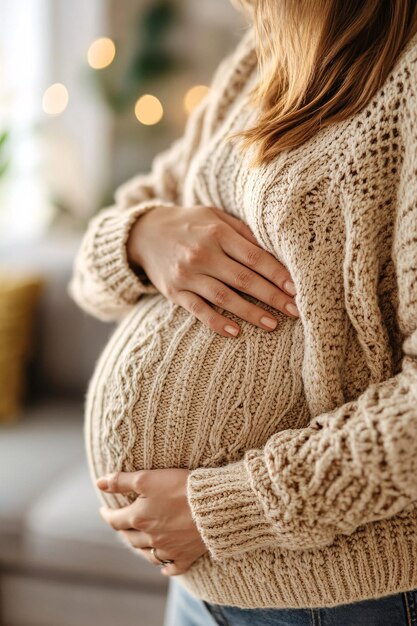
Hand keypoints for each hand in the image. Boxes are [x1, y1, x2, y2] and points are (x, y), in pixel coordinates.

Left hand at [96, 469, 207, 575]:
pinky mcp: (186, 556)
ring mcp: (168, 549)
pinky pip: (172, 568)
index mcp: (139, 518)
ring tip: (138, 542)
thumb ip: (122, 481)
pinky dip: (166, 568)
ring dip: (140, 548)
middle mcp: (150, 537)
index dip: (107, 515)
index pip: (115, 520)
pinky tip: (164, 568)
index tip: (104, 510)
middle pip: (130, 538)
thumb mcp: (147, 478)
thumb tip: (99, 483)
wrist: (212, 506)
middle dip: (123, 531)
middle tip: (121, 525)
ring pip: (148, 554)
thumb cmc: (179, 488)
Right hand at [127, 204, 298, 337]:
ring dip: (250, 313)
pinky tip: (236, 332)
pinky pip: (198, 310)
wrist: (145, 233)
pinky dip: (217, 322)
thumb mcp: (215, 216)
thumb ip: (242, 232)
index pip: (255, 256)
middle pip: (244, 279)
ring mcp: (187, 274)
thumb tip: (275, 251)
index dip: (277, 274)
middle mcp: (202, 253)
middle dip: (272, 297)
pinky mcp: (175, 292)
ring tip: (273, 324)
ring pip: (224, 297)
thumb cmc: (190, 224)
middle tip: (295, 311)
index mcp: (217, 232)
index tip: (296, 288)